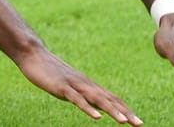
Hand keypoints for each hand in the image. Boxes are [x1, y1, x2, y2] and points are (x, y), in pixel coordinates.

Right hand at [15, 48, 142, 123]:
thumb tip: (90, 104)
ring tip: (124, 121)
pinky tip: (97, 117)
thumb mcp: (69, 85)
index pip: (111, 98)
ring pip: (97, 99)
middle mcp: (85, 84)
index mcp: (88, 85)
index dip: (125, 109)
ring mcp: (75, 85)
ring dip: (112, 110)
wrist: (34, 54)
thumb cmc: (50, 71)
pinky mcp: (62, 87)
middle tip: (139, 124)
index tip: (137, 121)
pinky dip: (88, 108)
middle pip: (109, 99)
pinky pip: (77, 99)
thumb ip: (80, 94)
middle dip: (125, 112)